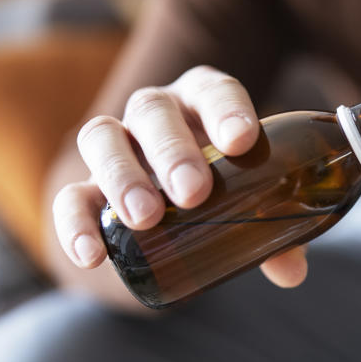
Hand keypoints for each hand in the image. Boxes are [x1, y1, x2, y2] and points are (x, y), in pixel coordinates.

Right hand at [52, 65, 307, 290]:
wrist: (174, 210)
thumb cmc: (226, 191)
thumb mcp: (254, 203)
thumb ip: (277, 232)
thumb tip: (292, 271)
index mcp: (204, 102)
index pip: (213, 90)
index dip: (227, 110)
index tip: (243, 141)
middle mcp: (156, 113)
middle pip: (153, 110)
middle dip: (173, 150)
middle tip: (194, 193)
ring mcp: (116, 145)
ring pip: (102, 136)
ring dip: (122, 176)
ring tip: (145, 219)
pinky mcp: (84, 186)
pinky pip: (68, 196)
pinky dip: (75, 224)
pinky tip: (93, 255)